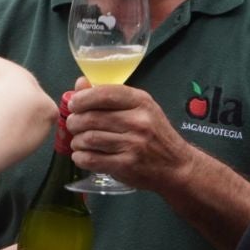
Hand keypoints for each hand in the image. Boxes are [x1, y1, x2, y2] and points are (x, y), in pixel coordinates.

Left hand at [65, 80, 191, 190]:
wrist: (176, 166)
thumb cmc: (153, 134)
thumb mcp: (139, 108)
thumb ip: (109, 95)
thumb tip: (80, 83)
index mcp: (141, 102)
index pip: (104, 94)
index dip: (82, 98)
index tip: (73, 104)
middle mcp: (138, 121)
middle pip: (91, 118)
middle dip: (74, 122)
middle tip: (73, 125)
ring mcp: (133, 144)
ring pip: (88, 139)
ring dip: (76, 141)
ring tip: (79, 141)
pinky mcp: (127, 164)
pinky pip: (91, 159)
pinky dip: (80, 157)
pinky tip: (82, 155)